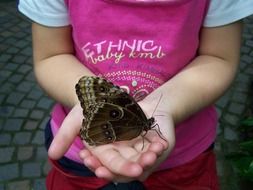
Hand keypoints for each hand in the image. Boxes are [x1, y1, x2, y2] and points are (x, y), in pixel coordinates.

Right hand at [48, 98, 174, 182]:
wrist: (103, 93)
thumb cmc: (88, 105)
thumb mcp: (76, 118)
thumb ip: (64, 136)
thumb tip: (52, 155)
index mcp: (101, 150)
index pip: (108, 163)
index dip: (117, 168)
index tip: (131, 170)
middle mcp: (116, 149)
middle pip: (127, 162)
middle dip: (136, 165)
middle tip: (145, 164)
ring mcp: (129, 142)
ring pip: (140, 154)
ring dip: (149, 156)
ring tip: (157, 152)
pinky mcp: (140, 133)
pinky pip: (150, 142)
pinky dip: (156, 144)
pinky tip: (162, 143)